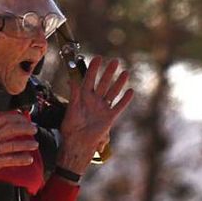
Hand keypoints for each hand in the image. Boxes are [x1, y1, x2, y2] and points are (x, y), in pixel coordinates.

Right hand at [0, 114, 38, 188]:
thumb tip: (9, 127)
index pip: (5, 119)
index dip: (18, 118)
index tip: (26, 119)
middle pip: (11, 129)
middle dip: (25, 128)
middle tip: (34, 129)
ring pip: (13, 145)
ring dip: (26, 144)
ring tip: (35, 144)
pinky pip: (12, 159)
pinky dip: (22, 159)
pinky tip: (29, 159)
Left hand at [57, 56, 133, 173]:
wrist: (77, 143)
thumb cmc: (71, 126)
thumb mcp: (72, 107)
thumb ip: (74, 92)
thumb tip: (71, 77)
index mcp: (83, 97)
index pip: (89, 79)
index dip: (94, 68)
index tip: (98, 57)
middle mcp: (94, 101)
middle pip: (103, 83)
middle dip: (109, 72)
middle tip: (115, 61)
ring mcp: (102, 108)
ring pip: (112, 93)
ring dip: (119, 83)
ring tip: (126, 72)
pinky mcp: (109, 118)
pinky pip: (118, 107)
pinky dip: (125, 100)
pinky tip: (130, 91)